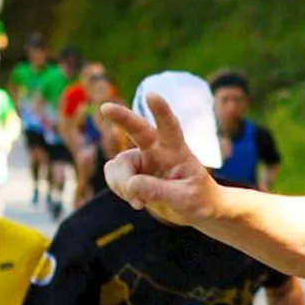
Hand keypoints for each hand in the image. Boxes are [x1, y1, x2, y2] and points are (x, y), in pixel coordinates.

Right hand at [102, 95, 223, 225]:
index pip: (170, 128)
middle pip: (137, 129)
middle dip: (121, 118)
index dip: (161, 111)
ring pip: (118, 166)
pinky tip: (137, 202)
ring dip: (122, 185)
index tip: (151, 95)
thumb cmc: (198, 199)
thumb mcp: (184, 198)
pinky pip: (113, 177)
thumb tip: (130, 184)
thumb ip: (158, 191)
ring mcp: (142, 160)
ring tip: (140, 202)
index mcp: (177, 151)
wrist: (195, 209)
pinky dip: (119, 190)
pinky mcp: (130, 172)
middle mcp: (157, 150)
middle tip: (106, 108)